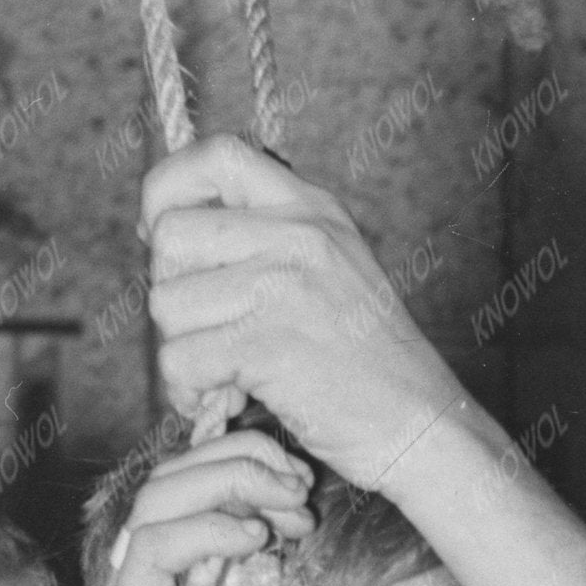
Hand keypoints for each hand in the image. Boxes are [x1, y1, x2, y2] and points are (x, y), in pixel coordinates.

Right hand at [45, 429, 316, 585]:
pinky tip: (255, 538)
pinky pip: (156, 546)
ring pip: (160, 494)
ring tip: (286, 497)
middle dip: (239, 459)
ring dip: (229, 480)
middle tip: (297, 480)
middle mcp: (137, 582)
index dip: (243, 478)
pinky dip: (209, 528)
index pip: (188, 499)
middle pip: (173, 476)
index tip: (299, 502)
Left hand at [141, 136, 463, 498]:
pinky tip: (222, 402)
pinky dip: (188, 391)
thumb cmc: (372, 362)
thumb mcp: (334, 267)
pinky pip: (181, 360)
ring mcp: (284, 289)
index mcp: (313, 209)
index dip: (167, 188)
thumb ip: (268, 236)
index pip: (217, 156)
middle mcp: (298, 237)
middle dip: (170, 290)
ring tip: (223, 373)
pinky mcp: (269, 346)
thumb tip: (165, 227)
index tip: (161, 231)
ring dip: (182, 349)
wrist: (424, 428)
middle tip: (205, 328)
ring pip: (167, 303)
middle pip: (172, 236)